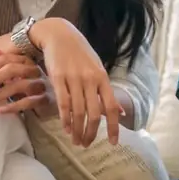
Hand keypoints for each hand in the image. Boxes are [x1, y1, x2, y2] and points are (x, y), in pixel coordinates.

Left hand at [0, 48, 56, 115]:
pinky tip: (1, 111)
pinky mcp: (48, 99)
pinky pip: (29, 102)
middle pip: (12, 69)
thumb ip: (7, 62)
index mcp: (29, 61)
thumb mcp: (20, 74)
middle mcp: (36, 70)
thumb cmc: (36, 87)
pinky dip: (13, 106)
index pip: (7, 59)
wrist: (63, 101)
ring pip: (19, 85)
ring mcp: (43, 84)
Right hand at [30, 18, 122, 146]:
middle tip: (87, 144)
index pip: (112, 107)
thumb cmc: (80, 53)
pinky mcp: (58, 78)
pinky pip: (63, 103)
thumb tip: (120, 112)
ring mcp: (74, 78)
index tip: (114, 142)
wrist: (59, 34)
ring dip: (78, 130)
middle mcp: (90, 79)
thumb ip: (106, 91)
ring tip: (76, 141)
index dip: (114, 126)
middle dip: (91, 133)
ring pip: (78, 111)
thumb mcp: (97, 69)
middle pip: (94, 113)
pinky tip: (66, 129)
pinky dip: (65, 119)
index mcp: (103, 78)